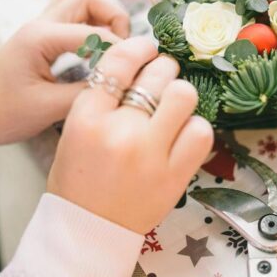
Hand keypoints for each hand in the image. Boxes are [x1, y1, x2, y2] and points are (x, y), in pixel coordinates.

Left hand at [0, 0, 130, 165]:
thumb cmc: (1, 114)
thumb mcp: (48, 109)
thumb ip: (89, 93)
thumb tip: (125, 84)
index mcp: (40, 37)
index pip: (96, 32)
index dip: (122, 49)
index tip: (140, 69)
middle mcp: (39, 24)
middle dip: (114, 17)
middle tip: (123, 50)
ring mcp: (38, 27)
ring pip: (80, 1)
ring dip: (103, 17)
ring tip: (113, 49)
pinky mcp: (39, 37)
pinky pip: (72, 17)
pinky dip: (91, 26)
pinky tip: (97, 53)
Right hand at [46, 37, 213, 233]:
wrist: (87, 229)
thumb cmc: (78, 179)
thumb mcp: (74, 130)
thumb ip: (102, 98)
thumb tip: (138, 64)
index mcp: (87, 118)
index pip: (120, 62)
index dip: (138, 47)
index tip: (146, 47)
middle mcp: (120, 131)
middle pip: (157, 74)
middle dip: (162, 70)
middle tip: (160, 80)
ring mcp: (150, 154)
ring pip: (184, 95)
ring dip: (180, 96)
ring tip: (172, 108)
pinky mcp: (174, 175)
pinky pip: (201, 131)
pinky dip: (195, 127)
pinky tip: (182, 134)